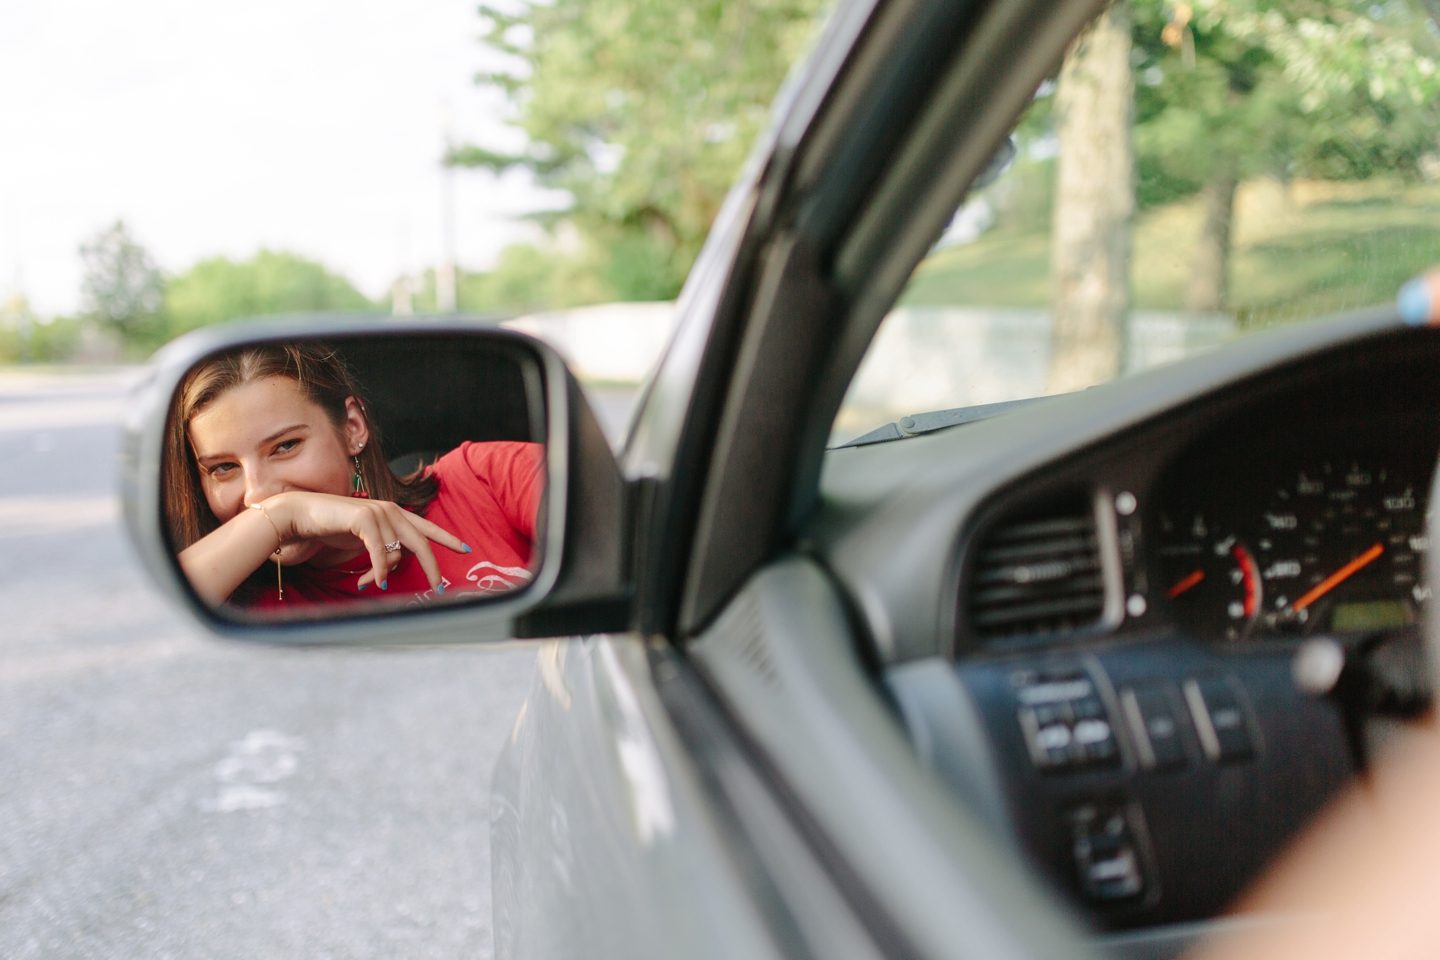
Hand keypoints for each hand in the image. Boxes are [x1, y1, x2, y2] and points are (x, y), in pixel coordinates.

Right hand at [264, 491, 467, 591]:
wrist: (302, 516)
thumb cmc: (333, 529)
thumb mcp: (366, 541)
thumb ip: (385, 549)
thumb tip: (395, 568)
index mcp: (394, 514)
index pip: (427, 527)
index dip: (447, 538)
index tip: (465, 549)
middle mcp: (391, 510)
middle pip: (421, 543)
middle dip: (432, 567)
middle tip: (438, 589)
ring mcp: (379, 513)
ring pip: (396, 553)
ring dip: (383, 573)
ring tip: (367, 582)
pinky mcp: (365, 519)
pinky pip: (380, 552)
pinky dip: (378, 570)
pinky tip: (375, 582)